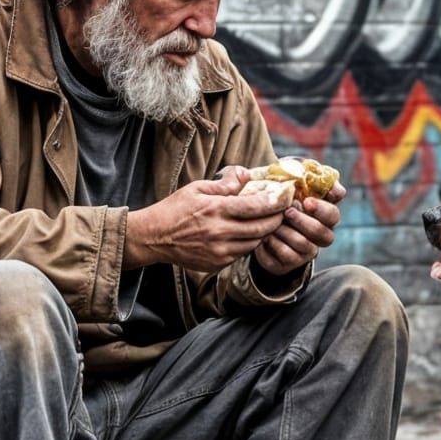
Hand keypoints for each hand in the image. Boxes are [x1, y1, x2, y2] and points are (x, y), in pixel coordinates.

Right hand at [124, 174, 287, 272]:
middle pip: (262, 227)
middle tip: (283, 210)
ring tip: (269, 221)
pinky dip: (249, 243)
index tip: (286, 195)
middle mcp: (221, 232)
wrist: (154, 237)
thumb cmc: (174, 209)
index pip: (257, 206)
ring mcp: (220, 251)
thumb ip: (225, 184)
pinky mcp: (217, 263)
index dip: (276, 201)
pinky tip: (248, 234)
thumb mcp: (197, 188)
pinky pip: (242, 253)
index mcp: (217, 209)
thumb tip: (247, 176)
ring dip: (265, 232)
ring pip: (255, 242)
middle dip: (277, 218)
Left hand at [253, 180, 344, 278]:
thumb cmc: (276, 193)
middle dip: (306, 222)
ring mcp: (308, 248)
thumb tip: (321, 181)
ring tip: (273, 223)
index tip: (308, 201)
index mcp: (322, 211)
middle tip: (288, 212)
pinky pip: (288, 256)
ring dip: (287, 232)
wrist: (255, 221)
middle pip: (325, 233)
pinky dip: (275, 244)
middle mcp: (321, 232)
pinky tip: (265, 235)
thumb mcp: (286, 176)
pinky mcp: (293, 261)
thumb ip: (300, 171)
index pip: (333, 211)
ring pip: (306, 245)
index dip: (323, 208)